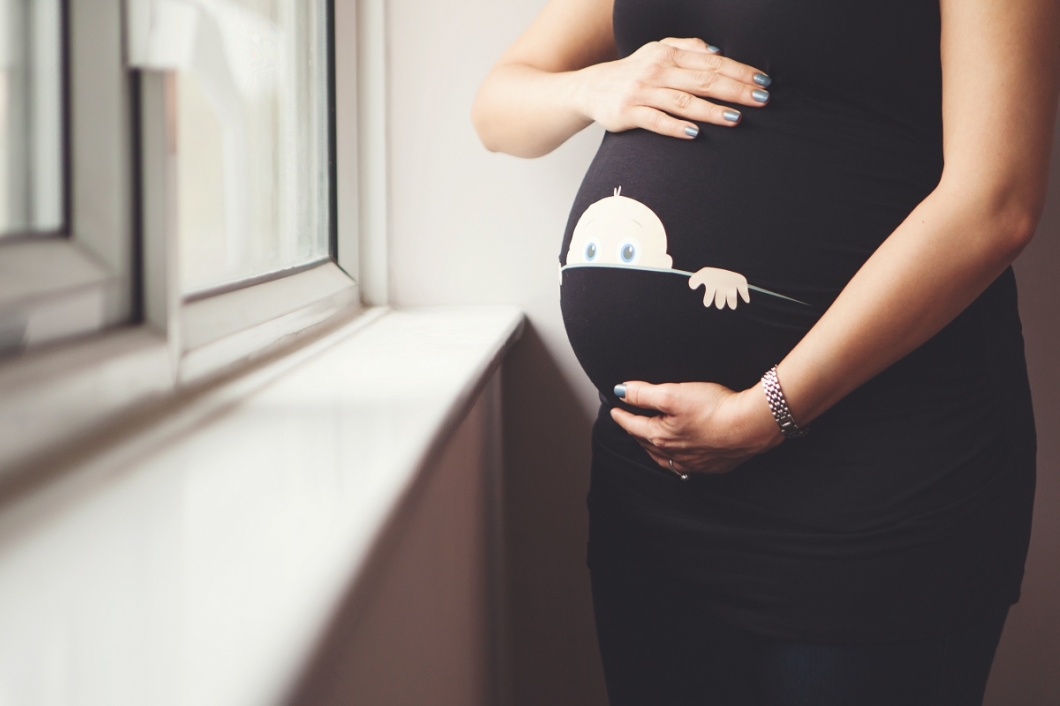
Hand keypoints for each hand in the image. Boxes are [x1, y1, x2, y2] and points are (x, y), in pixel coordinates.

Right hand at [573, 37, 771, 139]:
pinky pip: (656, 121)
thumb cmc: (633, 72)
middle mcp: (657, 69)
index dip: (740, 71)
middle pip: (703, 80)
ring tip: (736, 119)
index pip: (712, 62)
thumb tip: (719, 52)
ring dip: (711, 111)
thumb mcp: (658, 51)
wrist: (591, 88)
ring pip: (683, 101)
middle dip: (735, 90)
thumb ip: (687, 48)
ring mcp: (642, 92)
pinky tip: (695, 134)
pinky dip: (675, 127)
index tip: (763, 82)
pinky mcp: (628, 113)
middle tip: (761, 100)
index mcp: (669, 53)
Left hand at [611, 380, 781, 474]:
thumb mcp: (672, 393)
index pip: (633, 426)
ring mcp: (694, 462)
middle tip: (630, 424)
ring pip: (665, 458)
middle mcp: (674, 454)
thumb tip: (621, 391)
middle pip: (647, 442)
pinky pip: (687, 465)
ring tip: (649, 441)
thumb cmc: (713, 408)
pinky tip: (680, 456)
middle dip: (636, 432)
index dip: (622, 416)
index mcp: (660, 436)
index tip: (615, 411)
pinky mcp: (713, 465)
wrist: (750, 426)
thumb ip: (644, 393)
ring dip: (653, 449)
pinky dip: (677, 459)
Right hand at [689, 267, 750, 308]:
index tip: (706, 303)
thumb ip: (695, 280)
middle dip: (721, 302)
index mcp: (714, 287)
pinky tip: (746, 300)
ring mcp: (731, 286)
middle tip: (720, 305)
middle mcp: (722, 289)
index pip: (710, 295)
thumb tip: (692, 286)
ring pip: (732, 296)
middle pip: (722, 298)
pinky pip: (743, 290)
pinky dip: (745, 295)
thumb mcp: (702, 274)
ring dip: (732, 301)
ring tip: (732, 306)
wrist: (724, 259)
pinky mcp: (740, 283)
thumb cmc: (712, 271)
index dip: (708, 299)